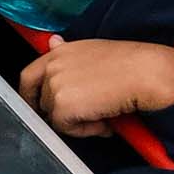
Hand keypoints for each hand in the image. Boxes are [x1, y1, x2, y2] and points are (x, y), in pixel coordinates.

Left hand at [19, 37, 173, 137]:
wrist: (144, 73)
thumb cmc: (128, 62)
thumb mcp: (91, 50)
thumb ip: (66, 53)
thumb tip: (52, 42)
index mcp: (58, 53)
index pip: (29, 76)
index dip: (30, 95)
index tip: (35, 105)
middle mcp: (52, 68)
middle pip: (44, 101)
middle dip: (63, 111)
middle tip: (89, 113)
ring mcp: (55, 87)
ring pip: (55, 117)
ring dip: (77, 121)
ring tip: (103, 115)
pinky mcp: (62, 106)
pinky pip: (66, 129)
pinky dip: (84, 130)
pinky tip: (104, 121)